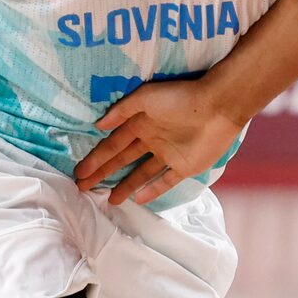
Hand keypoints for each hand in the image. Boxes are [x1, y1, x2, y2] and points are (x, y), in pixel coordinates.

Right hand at [74, 77, 246, 207]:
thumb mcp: (145, 97)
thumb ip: (122, 111)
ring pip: (141, 173)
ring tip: (109, 200)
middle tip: (84, 188)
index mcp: (140, 123)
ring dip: (125, 185)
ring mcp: (168, 155)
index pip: (112, 144)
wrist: (218, 106)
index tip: (79, 173)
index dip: (96, 159)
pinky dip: (152, 190)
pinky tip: (138, 199)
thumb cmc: (180, 98)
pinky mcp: (185, 166)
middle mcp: (151, 140)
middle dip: (102, 173)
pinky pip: (165, 181)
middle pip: (122, 160)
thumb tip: (98, 125)